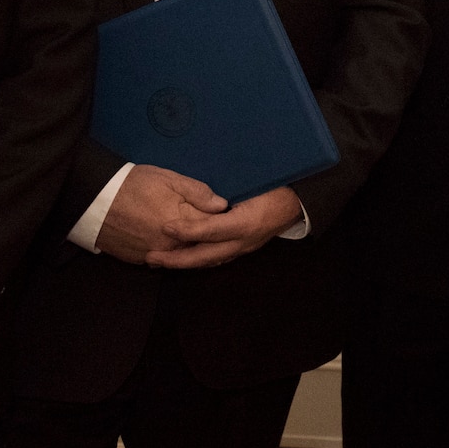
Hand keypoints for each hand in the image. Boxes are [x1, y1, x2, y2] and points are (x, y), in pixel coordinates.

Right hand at [94, 166, 227, 263]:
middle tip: (208, 225)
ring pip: (181, 255)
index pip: (213, 227)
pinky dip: (168, 252)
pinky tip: (169, 241)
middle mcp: (171, 244)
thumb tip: (222, 206)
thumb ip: (198, 192)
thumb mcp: (168, 179)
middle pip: (198, 245)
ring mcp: (155, 255)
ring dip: (188, 247)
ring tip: (188, 233)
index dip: (219, 220)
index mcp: (181, 222)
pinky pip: (162, 260)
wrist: (95, 200)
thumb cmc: (134, 185)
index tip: (224, 214)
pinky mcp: (140, 260)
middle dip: (206, 237)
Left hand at [146, 186, 303, 269]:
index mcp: (244, 224)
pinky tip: (184, 257)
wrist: (297, 201)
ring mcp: (242, 248)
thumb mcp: (252, 184)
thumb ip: (227, 193)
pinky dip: (197, 260)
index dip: (186, 230)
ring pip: (208, 261)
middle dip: (176, 260)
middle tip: (151, 258)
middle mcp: (242, 241)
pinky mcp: (241, 248)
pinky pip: (215, 258)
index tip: (164, 227)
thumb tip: (205, 197)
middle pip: (204, 256)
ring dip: (183, 263)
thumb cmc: (274, 187)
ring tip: (161, 260)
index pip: (210, 231)